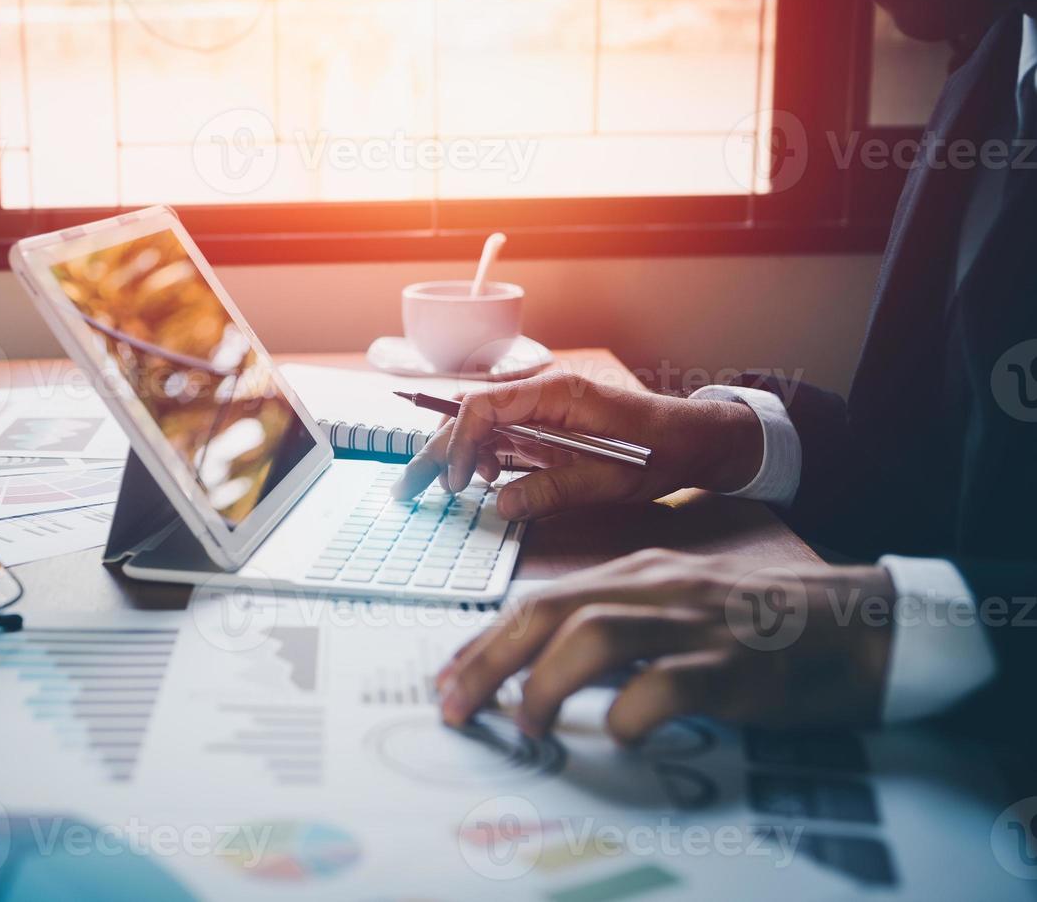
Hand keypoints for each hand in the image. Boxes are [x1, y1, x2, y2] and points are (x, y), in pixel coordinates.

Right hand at [391, 372, 764, 520]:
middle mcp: (541, 394)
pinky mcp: (543, 427)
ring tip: (436, 492)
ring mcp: (540, 410)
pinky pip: (498, 438)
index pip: (484, 406)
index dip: (460, 443)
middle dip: (434, 452)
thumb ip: (553, 490)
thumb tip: (499, 506)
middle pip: (469, 415)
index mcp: (555, 393)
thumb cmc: (662, 451)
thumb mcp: (610, 480)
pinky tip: (478, 483)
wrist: (696, 439)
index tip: (456, 485)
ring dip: (452, 457)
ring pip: (477, 427)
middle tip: (405, 491)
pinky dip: (479, 460)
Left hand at [436, 550, 894, 742]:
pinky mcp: (735, 666)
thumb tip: (549, 662)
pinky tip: (621, 736)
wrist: (863, 623)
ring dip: (547, 685)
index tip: (448, 679)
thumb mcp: (679, 602)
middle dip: (489, 661)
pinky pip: (670, 685)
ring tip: (529, 725)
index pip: (539, 601)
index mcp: (637, 574)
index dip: (484, 641)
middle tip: (456, 707)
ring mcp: (695, 624)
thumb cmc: (763, 620)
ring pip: (595, 638)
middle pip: (549, 613)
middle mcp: (655, 589)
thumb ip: (620, 620)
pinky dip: (633, 713)